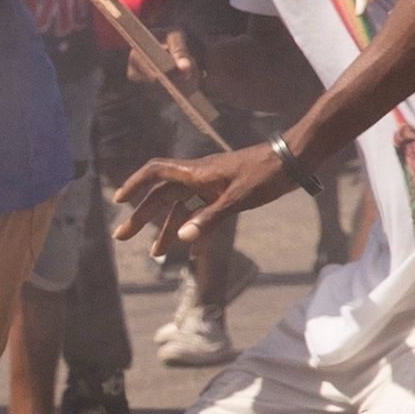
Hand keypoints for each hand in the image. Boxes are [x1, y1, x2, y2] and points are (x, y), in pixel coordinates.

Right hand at [115, 142, 290, 259]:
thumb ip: (209, 218)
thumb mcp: (239, 198)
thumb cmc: (266, 174)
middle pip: (161, 195)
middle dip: (142, 217)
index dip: (134, 185)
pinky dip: (193, 227)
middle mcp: (198, 177)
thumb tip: (181, 238)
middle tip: (122, 237)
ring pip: (180, 206)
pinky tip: (192, 247)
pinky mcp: (224, 191)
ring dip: (167, 228)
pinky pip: (201, 211)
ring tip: (156, 254)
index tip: (118, 201)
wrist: (295, 159)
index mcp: (196, 173)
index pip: (155, 173)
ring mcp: (211, 184)